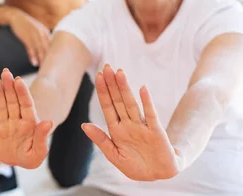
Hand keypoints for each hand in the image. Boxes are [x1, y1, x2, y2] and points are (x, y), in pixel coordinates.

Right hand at [0, 68, 52, 168]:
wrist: (15, 163)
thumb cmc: (30, 158)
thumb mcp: (38, 152)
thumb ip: (42, 137)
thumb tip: (48, 122)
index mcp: (29, 123)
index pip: (26, 105)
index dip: (23, 93)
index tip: (19, 81)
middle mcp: (17, 120)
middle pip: (13, 101)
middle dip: (9, 86)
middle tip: (6, 72)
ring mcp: (5, 123)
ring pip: (2, 105)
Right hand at [9, 10, 50, 65]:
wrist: (16, 17)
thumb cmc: (28, 25)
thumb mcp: (38, 29)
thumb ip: (43, 37)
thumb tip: (47, 48)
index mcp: (45, 32)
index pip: (52, 45)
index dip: (54, 54)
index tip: (55, 63)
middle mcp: (41, 33)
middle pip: (47, 48)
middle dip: (49, 58)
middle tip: (50, 68)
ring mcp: (34, 34)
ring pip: (39, 49)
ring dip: (41, 58)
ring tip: (43, 68)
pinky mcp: (26, 36)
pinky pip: (30, 48)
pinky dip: (32, 56)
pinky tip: (33, 62)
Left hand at [81, 65, 182, 180]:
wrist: (158, 176)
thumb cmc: (135, 166)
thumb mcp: (114, 155)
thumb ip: (100, 140)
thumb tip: (84, 125)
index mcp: (116, 129)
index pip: (108, 106)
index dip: (103, 92)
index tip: (98, 76)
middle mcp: (128, 124)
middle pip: (118, 101)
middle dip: (112, 84)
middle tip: (107, 66)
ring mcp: (142, 126)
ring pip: (131, 104)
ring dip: (125, 89)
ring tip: (120, 72)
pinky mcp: (156, 132)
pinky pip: (151, 115)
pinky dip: (147, 102)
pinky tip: (143, 89)